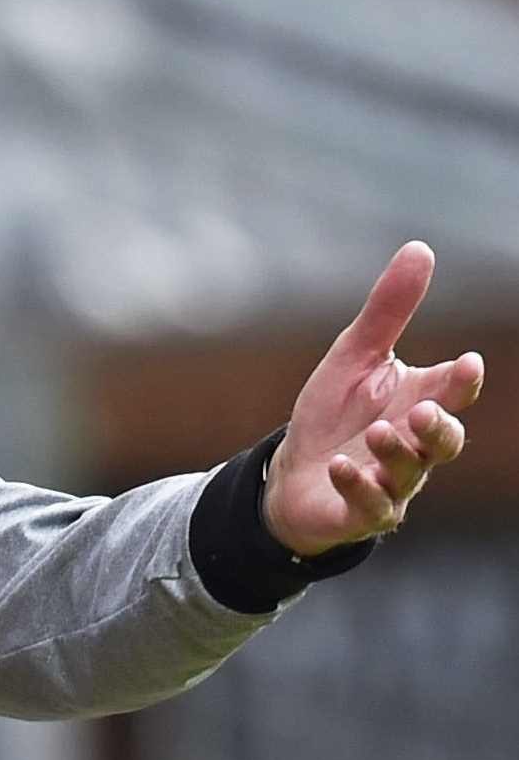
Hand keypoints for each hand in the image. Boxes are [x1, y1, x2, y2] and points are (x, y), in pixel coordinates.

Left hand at [262, 241, 482, 556]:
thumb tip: (421, 248)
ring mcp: (391, 483)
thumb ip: (389, 310)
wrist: (293, 473)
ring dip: (396, 453)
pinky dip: (359, 486)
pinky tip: (343, 467)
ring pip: (409, 474)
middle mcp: (413, 446)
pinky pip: (370, 506)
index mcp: (418, 403)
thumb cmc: (334, 413)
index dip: (461, 382)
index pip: (452, 393)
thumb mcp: (355, 356)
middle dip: (440, 428)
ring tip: (379, 432)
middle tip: (424, 411)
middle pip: (444, 440)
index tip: (466, 363)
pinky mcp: (361, 512)